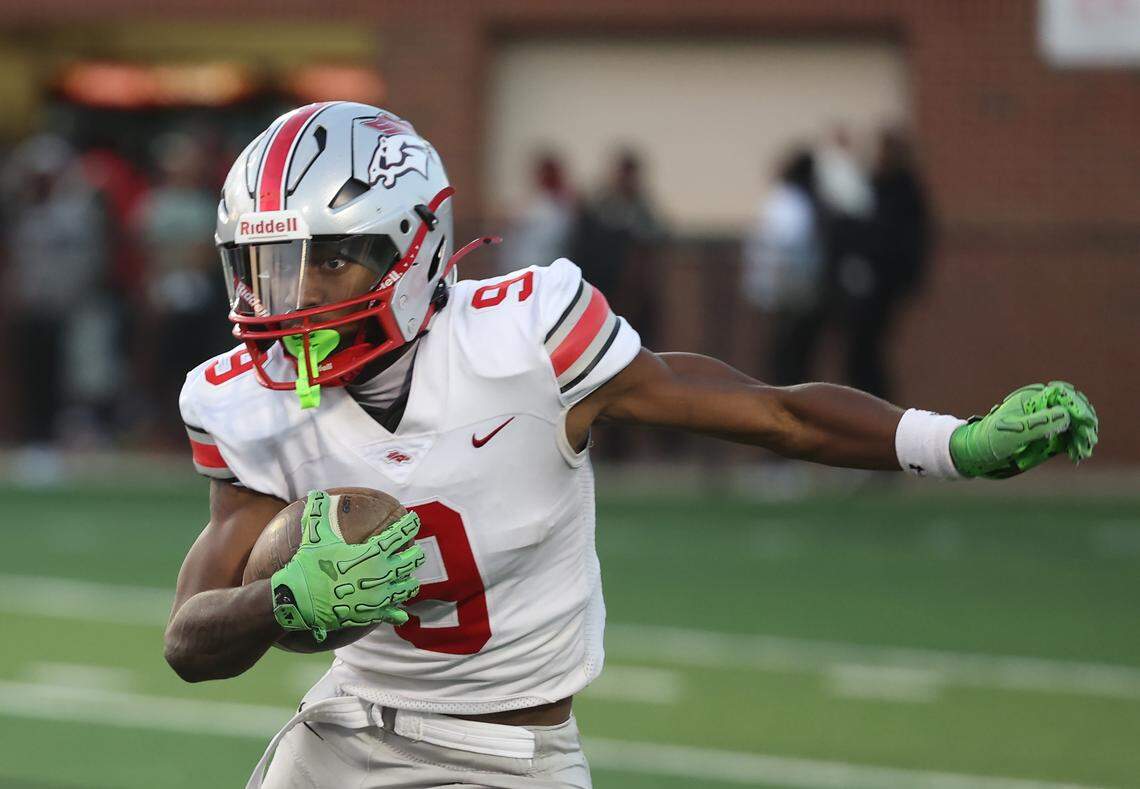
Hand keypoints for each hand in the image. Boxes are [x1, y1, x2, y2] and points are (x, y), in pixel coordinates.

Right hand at [270, 490, 423, 641]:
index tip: (414, 519)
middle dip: (415, 554)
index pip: (399, 534)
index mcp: (372, 553)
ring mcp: (377, 596)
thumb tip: (315, 493)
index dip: (410, 525)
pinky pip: (389, 613)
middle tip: (416, 551)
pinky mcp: (369, 613)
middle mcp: (381, 574)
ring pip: (405, 588)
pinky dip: (396, 613)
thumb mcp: (314, 535)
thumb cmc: (308, 565)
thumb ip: (319, 512)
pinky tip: (402, 614)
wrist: (297, 600)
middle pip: (410, 562)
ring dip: (409, 582)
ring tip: (411, 579)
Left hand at [949, 382, 1097, 478]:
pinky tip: (1077, 455)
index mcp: (1032, 400)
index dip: (1077, 406)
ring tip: (1082, 452)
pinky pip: (1067, 437)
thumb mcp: (1013, 432)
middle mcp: (1041, 409)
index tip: (1086, 422)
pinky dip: (1075, 445)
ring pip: (1072, 424)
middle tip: (1087, 441)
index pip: (1062, 395)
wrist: (976, 453)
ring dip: (1082, 436)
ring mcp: (1045, 423)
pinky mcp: (1046, 437)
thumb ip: (1038, 423)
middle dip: (1083, 422)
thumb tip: (1067, 415)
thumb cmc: (989, 439)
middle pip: (1071, 408)